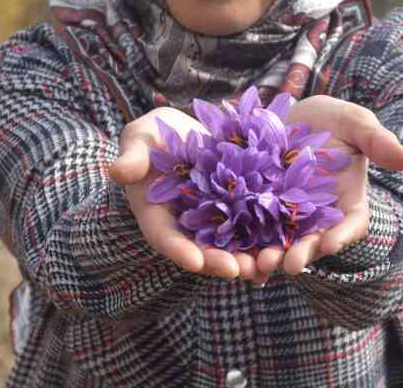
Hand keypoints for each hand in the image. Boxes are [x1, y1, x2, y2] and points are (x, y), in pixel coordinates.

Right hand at [107, 107, 262, 279]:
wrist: (185, 131)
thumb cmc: (154, 136)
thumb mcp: (140, 139)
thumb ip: (132, 156)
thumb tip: (117, 171)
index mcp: (156, 214)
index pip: (165, 237)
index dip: (178, 250)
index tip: (193, 262)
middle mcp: (185, 225)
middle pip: (200, 250)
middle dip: (218, 262)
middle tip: (238, 270)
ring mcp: (213, 220)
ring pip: (230, 246)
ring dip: (248, 258)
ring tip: (266, 265)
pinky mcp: (237, 209)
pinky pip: (253, 227)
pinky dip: (267, 238)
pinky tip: (286, 245)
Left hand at [253, 96, 402, 276]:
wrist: (290, 115)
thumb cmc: (331, 119)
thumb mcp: (354, 122)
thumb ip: (377, 140)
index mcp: (347, 203)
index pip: (350, 225)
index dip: (341, 236)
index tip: (330, 244)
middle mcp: (318, 218)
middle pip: (312, 242)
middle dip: (300, 254)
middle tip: (287, 264)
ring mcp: (286, 217)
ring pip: (279, 244)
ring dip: (269, 257)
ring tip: (257, 265)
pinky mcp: (257, 211)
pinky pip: (250, 232)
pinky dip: (242, 245)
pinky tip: (229, 254)